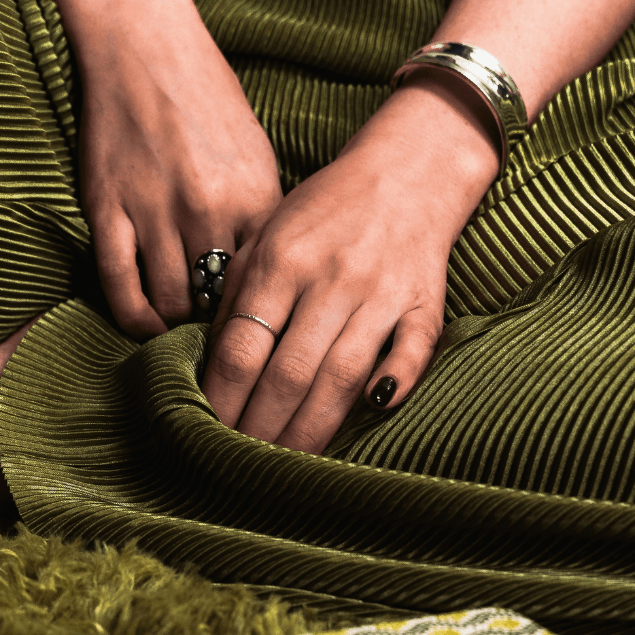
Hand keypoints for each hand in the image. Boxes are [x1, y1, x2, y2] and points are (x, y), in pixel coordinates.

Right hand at [66, 0, 284, 339]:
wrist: (141, 38)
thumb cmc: (206, 97)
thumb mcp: (258, 154)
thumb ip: (265, 219)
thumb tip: (275, 283)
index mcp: (255, 196)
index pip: (269, 286)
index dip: (264, 319)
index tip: (261, 334)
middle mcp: (208, 207)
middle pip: (220, 305)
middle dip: (222, 330)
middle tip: (220, 340)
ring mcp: (154, 209)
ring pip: (172, 303)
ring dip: (178, 324)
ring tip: (183, 326)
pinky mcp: (107, 207)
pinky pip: (120, 287)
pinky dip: (134, 318)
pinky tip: (145, 323)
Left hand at [201, 74, 501, 453]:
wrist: (407, 171)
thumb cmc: (325, 211)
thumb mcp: (267, 236)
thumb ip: (238, 294)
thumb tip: (212, 365)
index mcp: (282, 260)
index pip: (244, 346)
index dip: (224, 397)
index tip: (209, 430)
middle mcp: (331, 279)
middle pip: (290, 372)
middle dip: (262, 427)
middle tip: (243, 463)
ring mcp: (381, 293)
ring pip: (342, 376)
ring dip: (313, 428)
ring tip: (289, 464)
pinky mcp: (425, 304)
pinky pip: (412, 351)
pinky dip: (395, 382)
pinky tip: (373, 414)